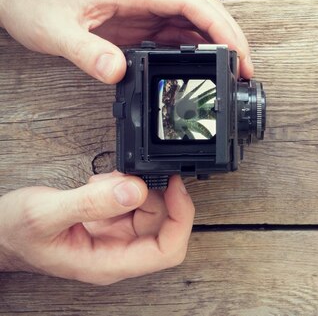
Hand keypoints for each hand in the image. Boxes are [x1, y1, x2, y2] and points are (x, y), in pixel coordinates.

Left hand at [0, 0, 252, 82]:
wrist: (21, 2)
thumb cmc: (38, 6)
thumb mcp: (57, 32)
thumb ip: (87, 52)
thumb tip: (118, 71)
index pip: (190, 3)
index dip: (219, 26)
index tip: (236, 51)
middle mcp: (145, 0)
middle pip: (202, 11)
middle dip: (230, 36)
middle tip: (246, 67)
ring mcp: (145, 13)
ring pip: (195, 24)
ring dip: (218, 45)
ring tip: (235, 72)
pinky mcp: (140, 27)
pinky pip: (177, 38)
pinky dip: (198, 52)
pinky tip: (204, 69)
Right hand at [0, 172, 194, 284]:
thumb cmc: (13, 234)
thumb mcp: (47, 213)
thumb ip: (92, 203)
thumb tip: (135, 190)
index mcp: (108, 263)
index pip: (167, 250)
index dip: (180, 218)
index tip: (175, 187)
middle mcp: (116, 253)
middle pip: (164, 226)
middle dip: (155, 195)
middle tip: (133, 175)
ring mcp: (114, 238)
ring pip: (149, 211)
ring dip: (136, 188)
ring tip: (105, 180)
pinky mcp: (108, 223)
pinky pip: (132, 203)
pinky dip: (123, 187)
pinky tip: (101, 183)